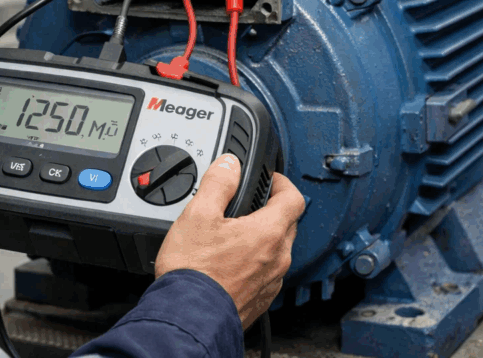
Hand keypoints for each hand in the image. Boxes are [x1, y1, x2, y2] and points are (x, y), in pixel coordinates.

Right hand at [154, 155, 304, 327]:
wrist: (188, 318)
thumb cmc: (194, 272)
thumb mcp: (198, 214)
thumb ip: (218, 183)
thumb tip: (229, 164)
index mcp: (269, 232)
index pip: (294, 198)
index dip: (282, 183)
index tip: (269, 180)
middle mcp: (278, 258)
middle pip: (287, 224)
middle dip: (271, 209)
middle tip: (248, 205)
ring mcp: (271, 281)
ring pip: (277, 250)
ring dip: (262, 238)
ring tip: (233, 235)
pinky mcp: (260, 299)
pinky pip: (266, 273)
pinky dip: (254, 263)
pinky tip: (229, 263)